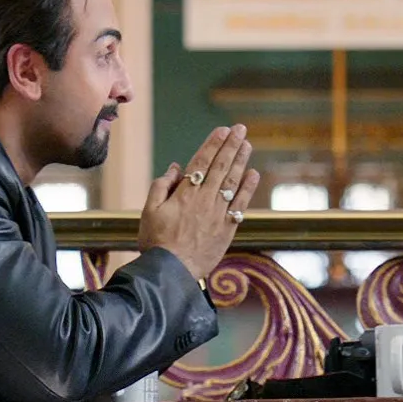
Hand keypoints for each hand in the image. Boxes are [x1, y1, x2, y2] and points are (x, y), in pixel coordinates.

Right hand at [137, 125, 261, 279]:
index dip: (213, 144)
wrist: (172, 271)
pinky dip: (248, 188)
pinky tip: (254, 174)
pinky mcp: (227, 229)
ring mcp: (218, 214)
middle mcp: (205, 200)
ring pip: (232, 182)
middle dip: (231, 146)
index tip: (222, 130)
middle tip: (240, 129)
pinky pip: (240, 204)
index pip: (201, 162)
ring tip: (247, 144)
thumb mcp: (149, 211)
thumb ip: (161, 186)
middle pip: (220, 167)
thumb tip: (176, 167)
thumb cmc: (156, 242)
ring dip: (241, 161)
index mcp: (185, 194)